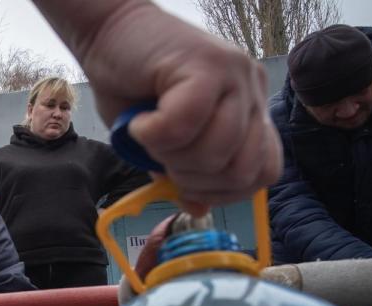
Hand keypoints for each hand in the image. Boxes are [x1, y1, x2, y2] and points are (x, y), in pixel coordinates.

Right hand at [35, 0, 282, 214]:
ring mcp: (235, 75)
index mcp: (248, 111)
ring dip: (171, 156)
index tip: (184, 180)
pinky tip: (139, 122)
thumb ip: (184, 171)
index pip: (264, 171)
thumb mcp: (159, 143)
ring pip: (218, 150)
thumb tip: (198, 207)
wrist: (106, 31)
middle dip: (196, 180)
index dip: (223, 191)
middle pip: (246, 170)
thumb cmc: (129, 84)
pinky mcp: (208, 63)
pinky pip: (187, 122)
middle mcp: (251, 91)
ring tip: (148, 135)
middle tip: (162, 157)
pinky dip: (154, 135)